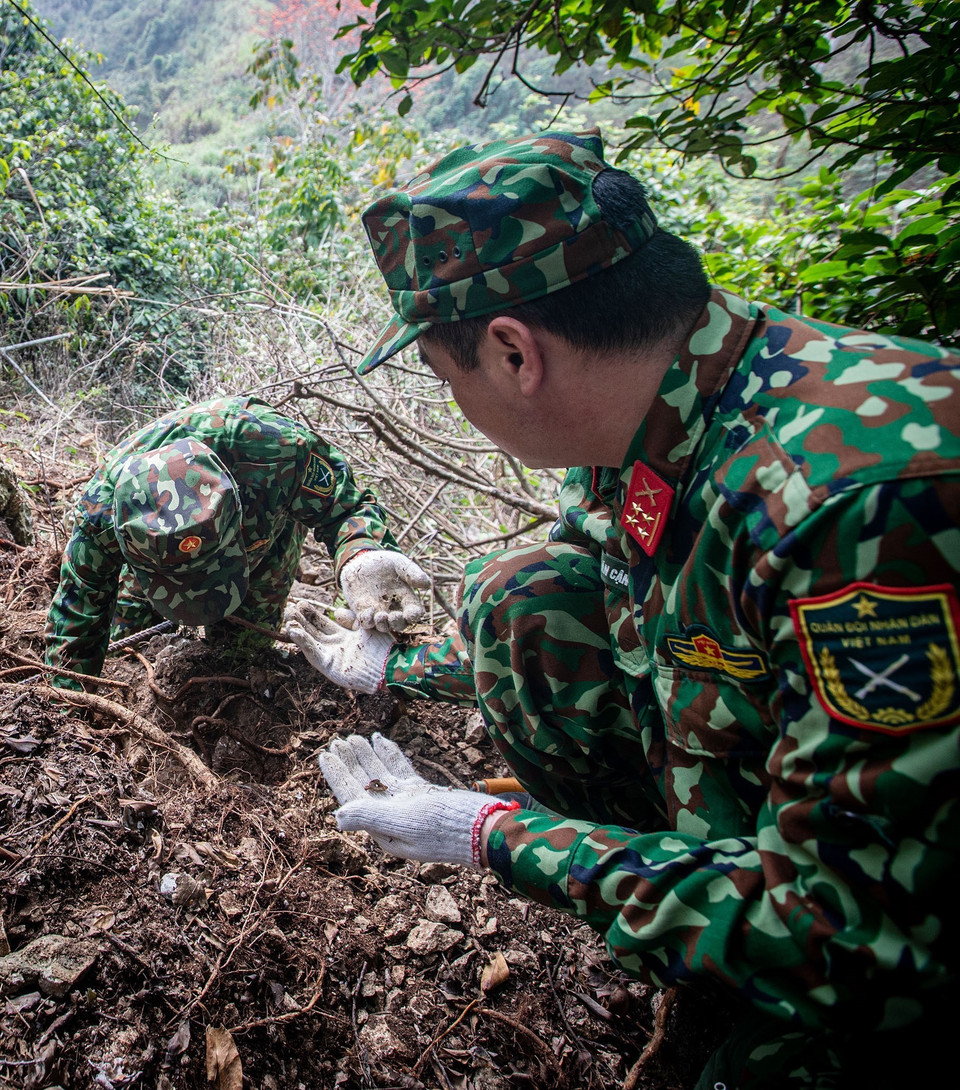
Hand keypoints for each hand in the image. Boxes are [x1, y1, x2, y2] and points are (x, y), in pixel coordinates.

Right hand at [282, 601, 393, 693]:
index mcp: (344, 638)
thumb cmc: (383, 647)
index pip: (323, 623)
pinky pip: (314, 653)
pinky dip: (303, 643)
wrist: (390, 666)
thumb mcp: (365, 626)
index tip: (301, 603)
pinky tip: (294, 632)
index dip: (312, 614)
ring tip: (288, 619)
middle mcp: (335, 647)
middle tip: (289, 609)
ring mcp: (332, 658)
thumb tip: (337, 611)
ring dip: (298, 631)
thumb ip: (351, 618)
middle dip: (301, 621)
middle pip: (314, 632)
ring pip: (310, 642)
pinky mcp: (330, 668)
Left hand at [317, 733, 517, 867]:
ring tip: (354, 738)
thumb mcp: (404, 822)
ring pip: (381, 775)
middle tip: (338, 741)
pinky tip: (381, 740)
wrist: (483, 830)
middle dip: (350, 762)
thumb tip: (337, 816)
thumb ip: (370, 816)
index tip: (325, 754)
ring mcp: (407, 803)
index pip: (352, 796)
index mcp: (382, 826)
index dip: (337, 774)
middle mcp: (391, 815)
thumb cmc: (443, 828)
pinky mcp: (423, 794)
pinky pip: (400, 771)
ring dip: (367, 756)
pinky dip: (390, 755)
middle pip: (364, 783)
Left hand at [339, 550, 430, 632]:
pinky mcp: (363, 612)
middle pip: (400, 624)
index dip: (414, 615)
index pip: (414, 611)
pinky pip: (366, 623)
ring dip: (383, 625)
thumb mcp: (398, 562)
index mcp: (406, 597)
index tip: (410, 614)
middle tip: (394, 616)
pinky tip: (367, 611)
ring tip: (381, 615)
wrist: (358, 560)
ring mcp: (378, 611)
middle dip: (398, 624)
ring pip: (383, 627)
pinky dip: (367, 621)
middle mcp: (393, 607)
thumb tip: (427, 584)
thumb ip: (411, 572)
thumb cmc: (382, 561)